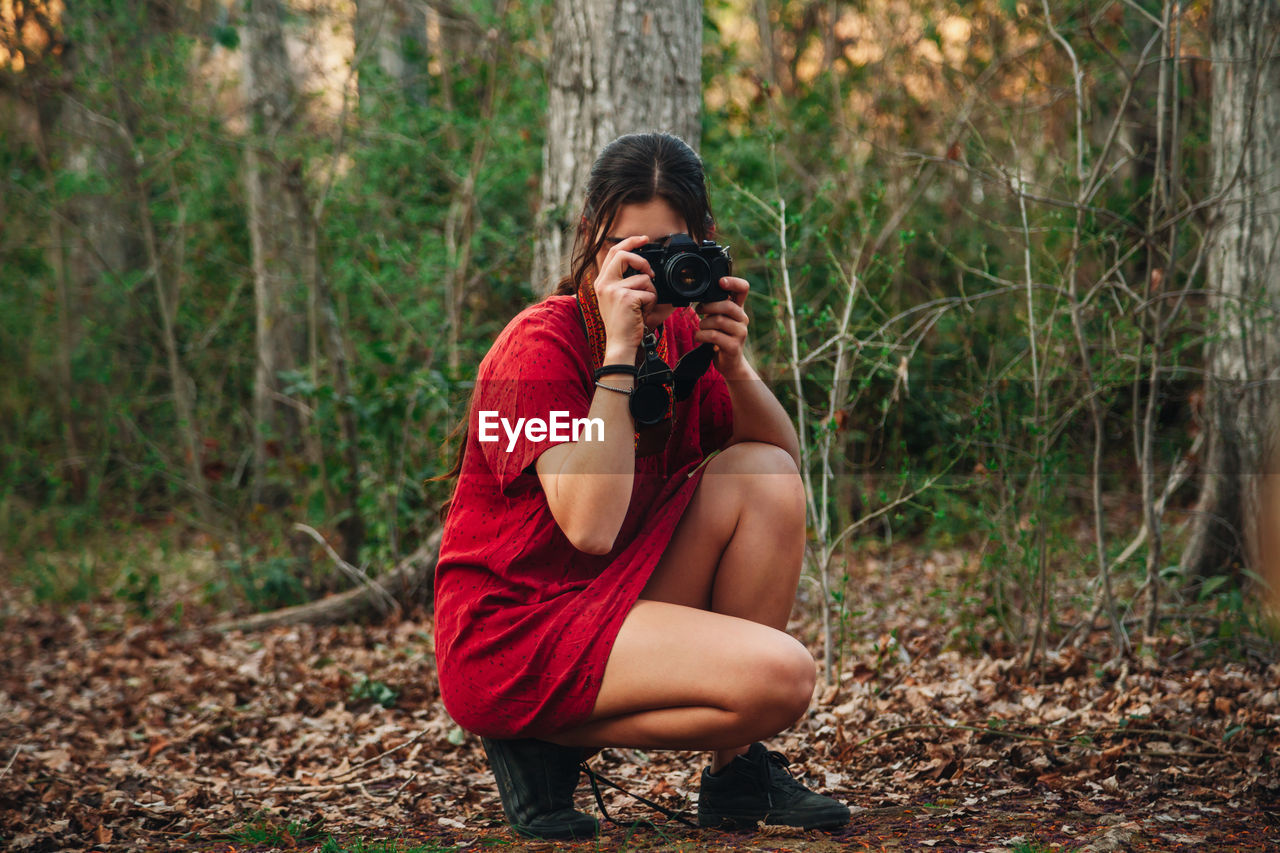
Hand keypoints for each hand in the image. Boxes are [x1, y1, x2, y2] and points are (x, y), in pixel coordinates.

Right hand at [593, 235, 656, 352]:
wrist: (619, 343)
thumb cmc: (622, 324)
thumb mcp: (618, 299)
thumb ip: (624, 281)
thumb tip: (644, 268)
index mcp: (602, 282)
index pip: (613, 252)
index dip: (630, 242)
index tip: (643, 239)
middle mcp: (604, 284)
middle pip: (623, 255)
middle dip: (642, 260)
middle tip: (650, 273)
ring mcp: (613, 290)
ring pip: (643, 278)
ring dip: (650, 293)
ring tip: (642, 307)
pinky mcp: (626, 298)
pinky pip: (649, 293)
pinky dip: (651, 304)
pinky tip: (642, 314)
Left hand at [695, 276, 750, 377]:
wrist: (730, 362)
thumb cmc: (721, 336)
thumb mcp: (719, 318)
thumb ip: (715, 306)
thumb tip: (701, 295)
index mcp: (739, 308)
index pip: (743, 288)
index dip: (734, 282)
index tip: (721, 282)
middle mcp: (743, 319)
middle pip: (727, 305)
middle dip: (708, 307)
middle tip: (699, 310)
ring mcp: (740, 333)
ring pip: (718, 321)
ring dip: (703, 323)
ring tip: (701, 328)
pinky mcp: (733, 346)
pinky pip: (714, 336)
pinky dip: (701, 335)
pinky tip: (700, 337)